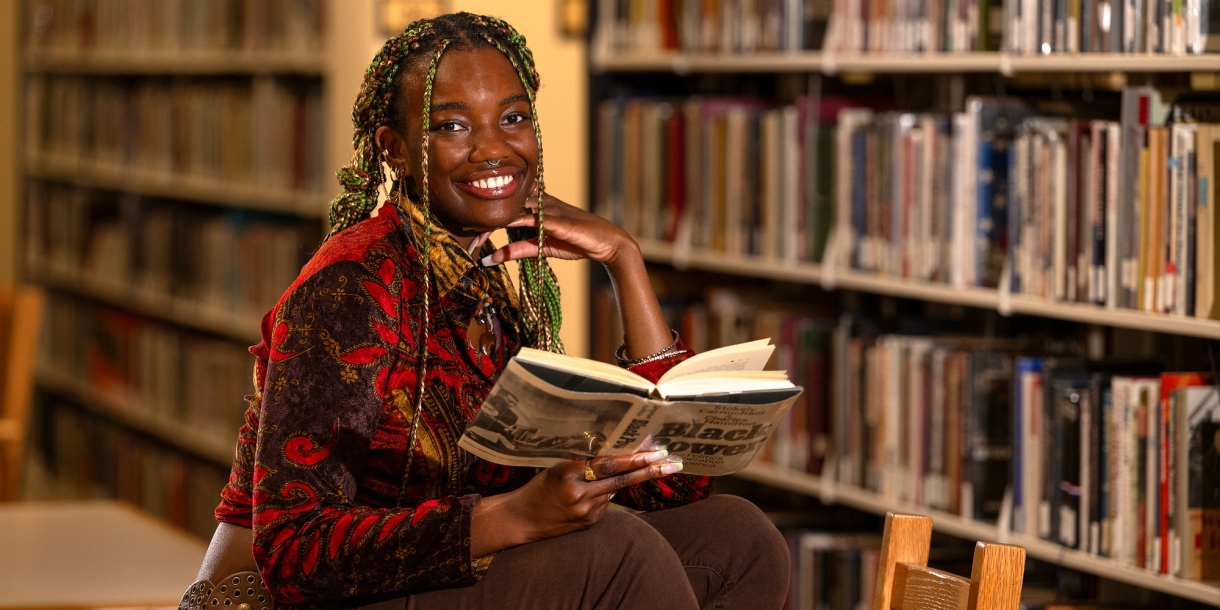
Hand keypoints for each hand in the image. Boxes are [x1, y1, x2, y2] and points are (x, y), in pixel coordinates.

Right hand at [469, 449, 680, 555]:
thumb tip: (619, 455)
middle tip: (672, 462)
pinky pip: (606, 502)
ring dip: (629, 478)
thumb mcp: (557, 468)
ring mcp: (586, 512)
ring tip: (649, 467)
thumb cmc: (538, 487)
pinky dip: (606, 493)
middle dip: (649, 470)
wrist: (521, 519)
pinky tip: (595, 491)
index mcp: (567, 474)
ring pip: (615, 490)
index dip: (632, 458)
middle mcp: (579, 495)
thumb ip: (585, 464)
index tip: (654, 451)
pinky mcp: (590, 523)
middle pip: (621, 480)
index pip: (607, 464)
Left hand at [480, 194, 637, 268]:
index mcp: (537, 205)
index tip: (469, 233)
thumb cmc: (577, 242)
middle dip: (484, 220)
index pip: (506, 207)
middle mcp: (541, 202)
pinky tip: (503, 232)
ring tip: (476, 238)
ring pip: (515, 210)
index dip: (487, 218)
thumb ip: (517, 250)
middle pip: (506, 206)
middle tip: (466, 237)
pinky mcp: (557, 220)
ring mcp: (549, 209)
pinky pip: (532, 222)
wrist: (607, 243)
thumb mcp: (541, 247)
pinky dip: (514, 228)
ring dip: (494, 223)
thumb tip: (491, 259)